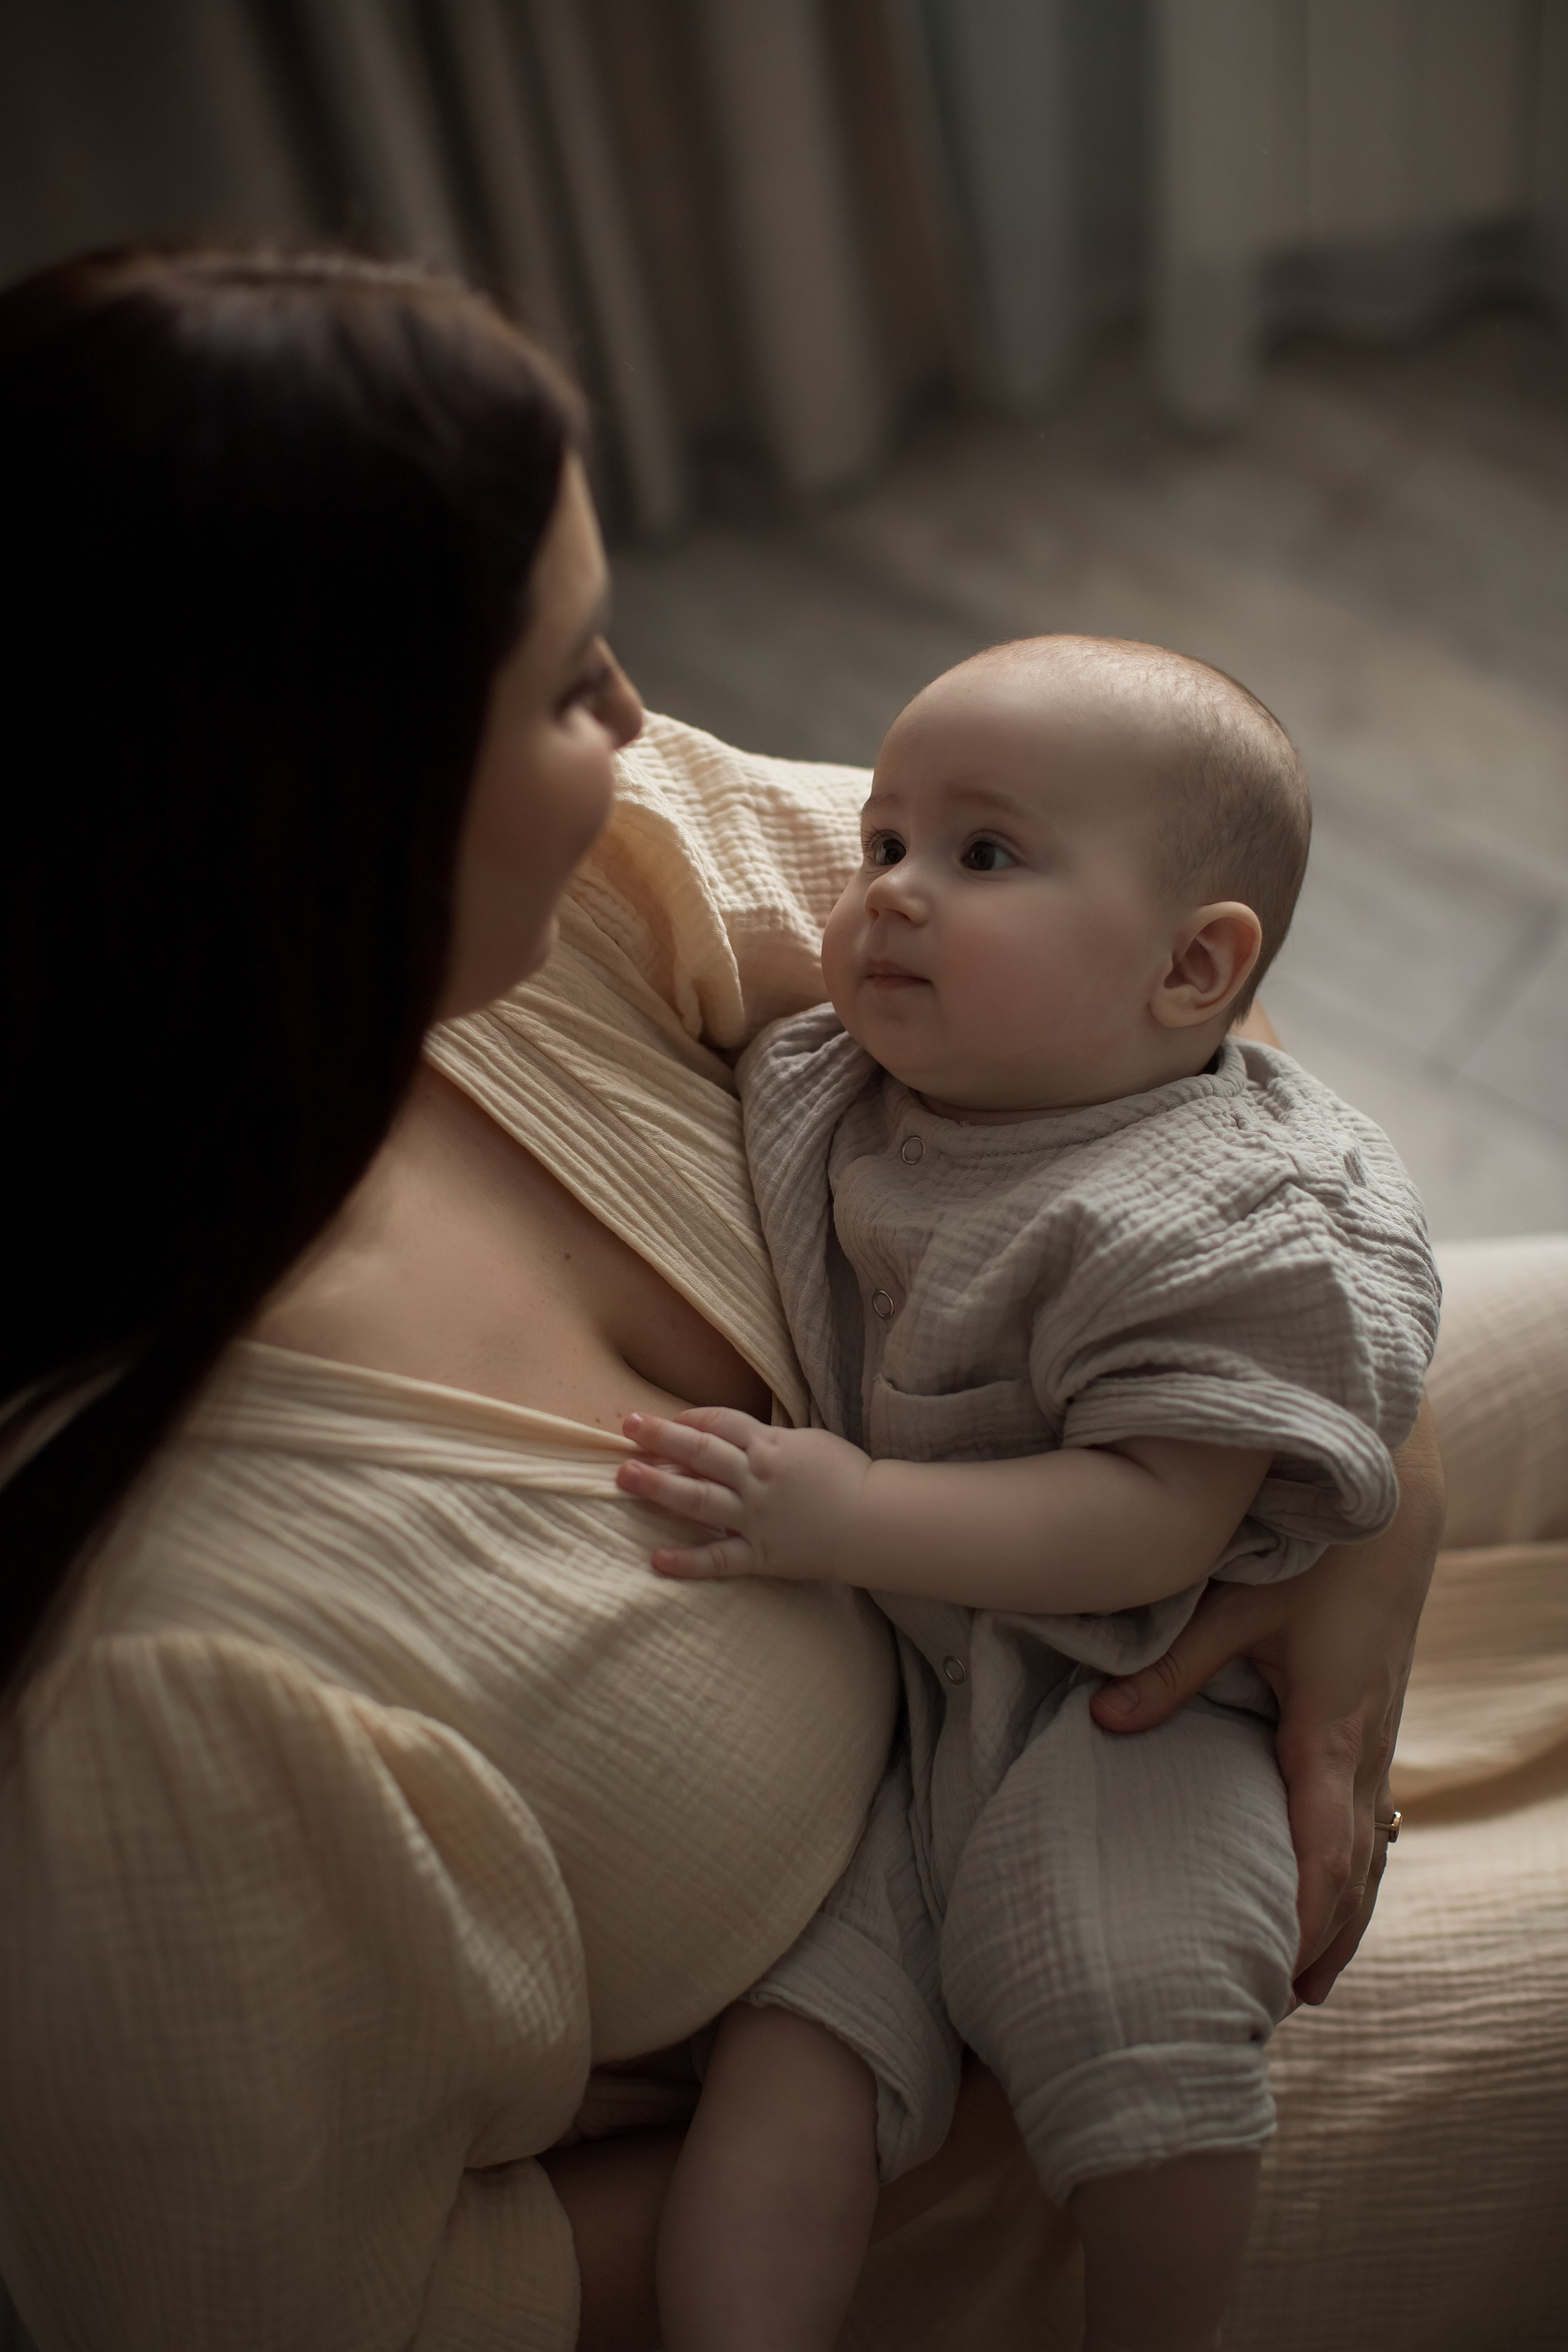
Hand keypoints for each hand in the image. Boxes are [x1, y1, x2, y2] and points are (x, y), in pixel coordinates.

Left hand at [616, 1408, 870, 1581]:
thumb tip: (732, 1435)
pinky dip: (687, 1561)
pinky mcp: (760, 1555)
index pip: (718, 1423)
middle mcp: (756, 1478)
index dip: (686, 1419)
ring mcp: (755, 1518)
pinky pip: (718, 1559)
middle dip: (660, 1438)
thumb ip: (767, 1439)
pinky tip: (657, 1559)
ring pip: (699, 1500)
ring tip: (625, 1477)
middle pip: (700, 1453)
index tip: (660, 1418)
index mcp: (770, 1446)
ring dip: (659, 1488)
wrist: (875, 1522)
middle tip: (627, 1427)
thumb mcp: (807, 1441)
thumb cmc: (846, 1476)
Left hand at [1087, 1397, 1443, 2004]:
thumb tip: (1101, 1724)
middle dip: (1324, 1938)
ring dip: (1345, 1914)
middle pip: (1354, 1870)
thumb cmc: (1314, 1551)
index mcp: (1330, 1729)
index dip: (1301, 1916)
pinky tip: (1333, 1892)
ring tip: (1308, 1981)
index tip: (1269, 1968)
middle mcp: (1364, 1747)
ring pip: (1371, 1850)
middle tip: (1283, 2004)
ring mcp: (1376, 1739)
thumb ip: (1169, 1669)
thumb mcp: (1235, 1605)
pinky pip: (1369, 1817)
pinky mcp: (1372, 1724)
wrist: (1391, 1508)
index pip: (1323, 1849)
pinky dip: (1354, 1868)